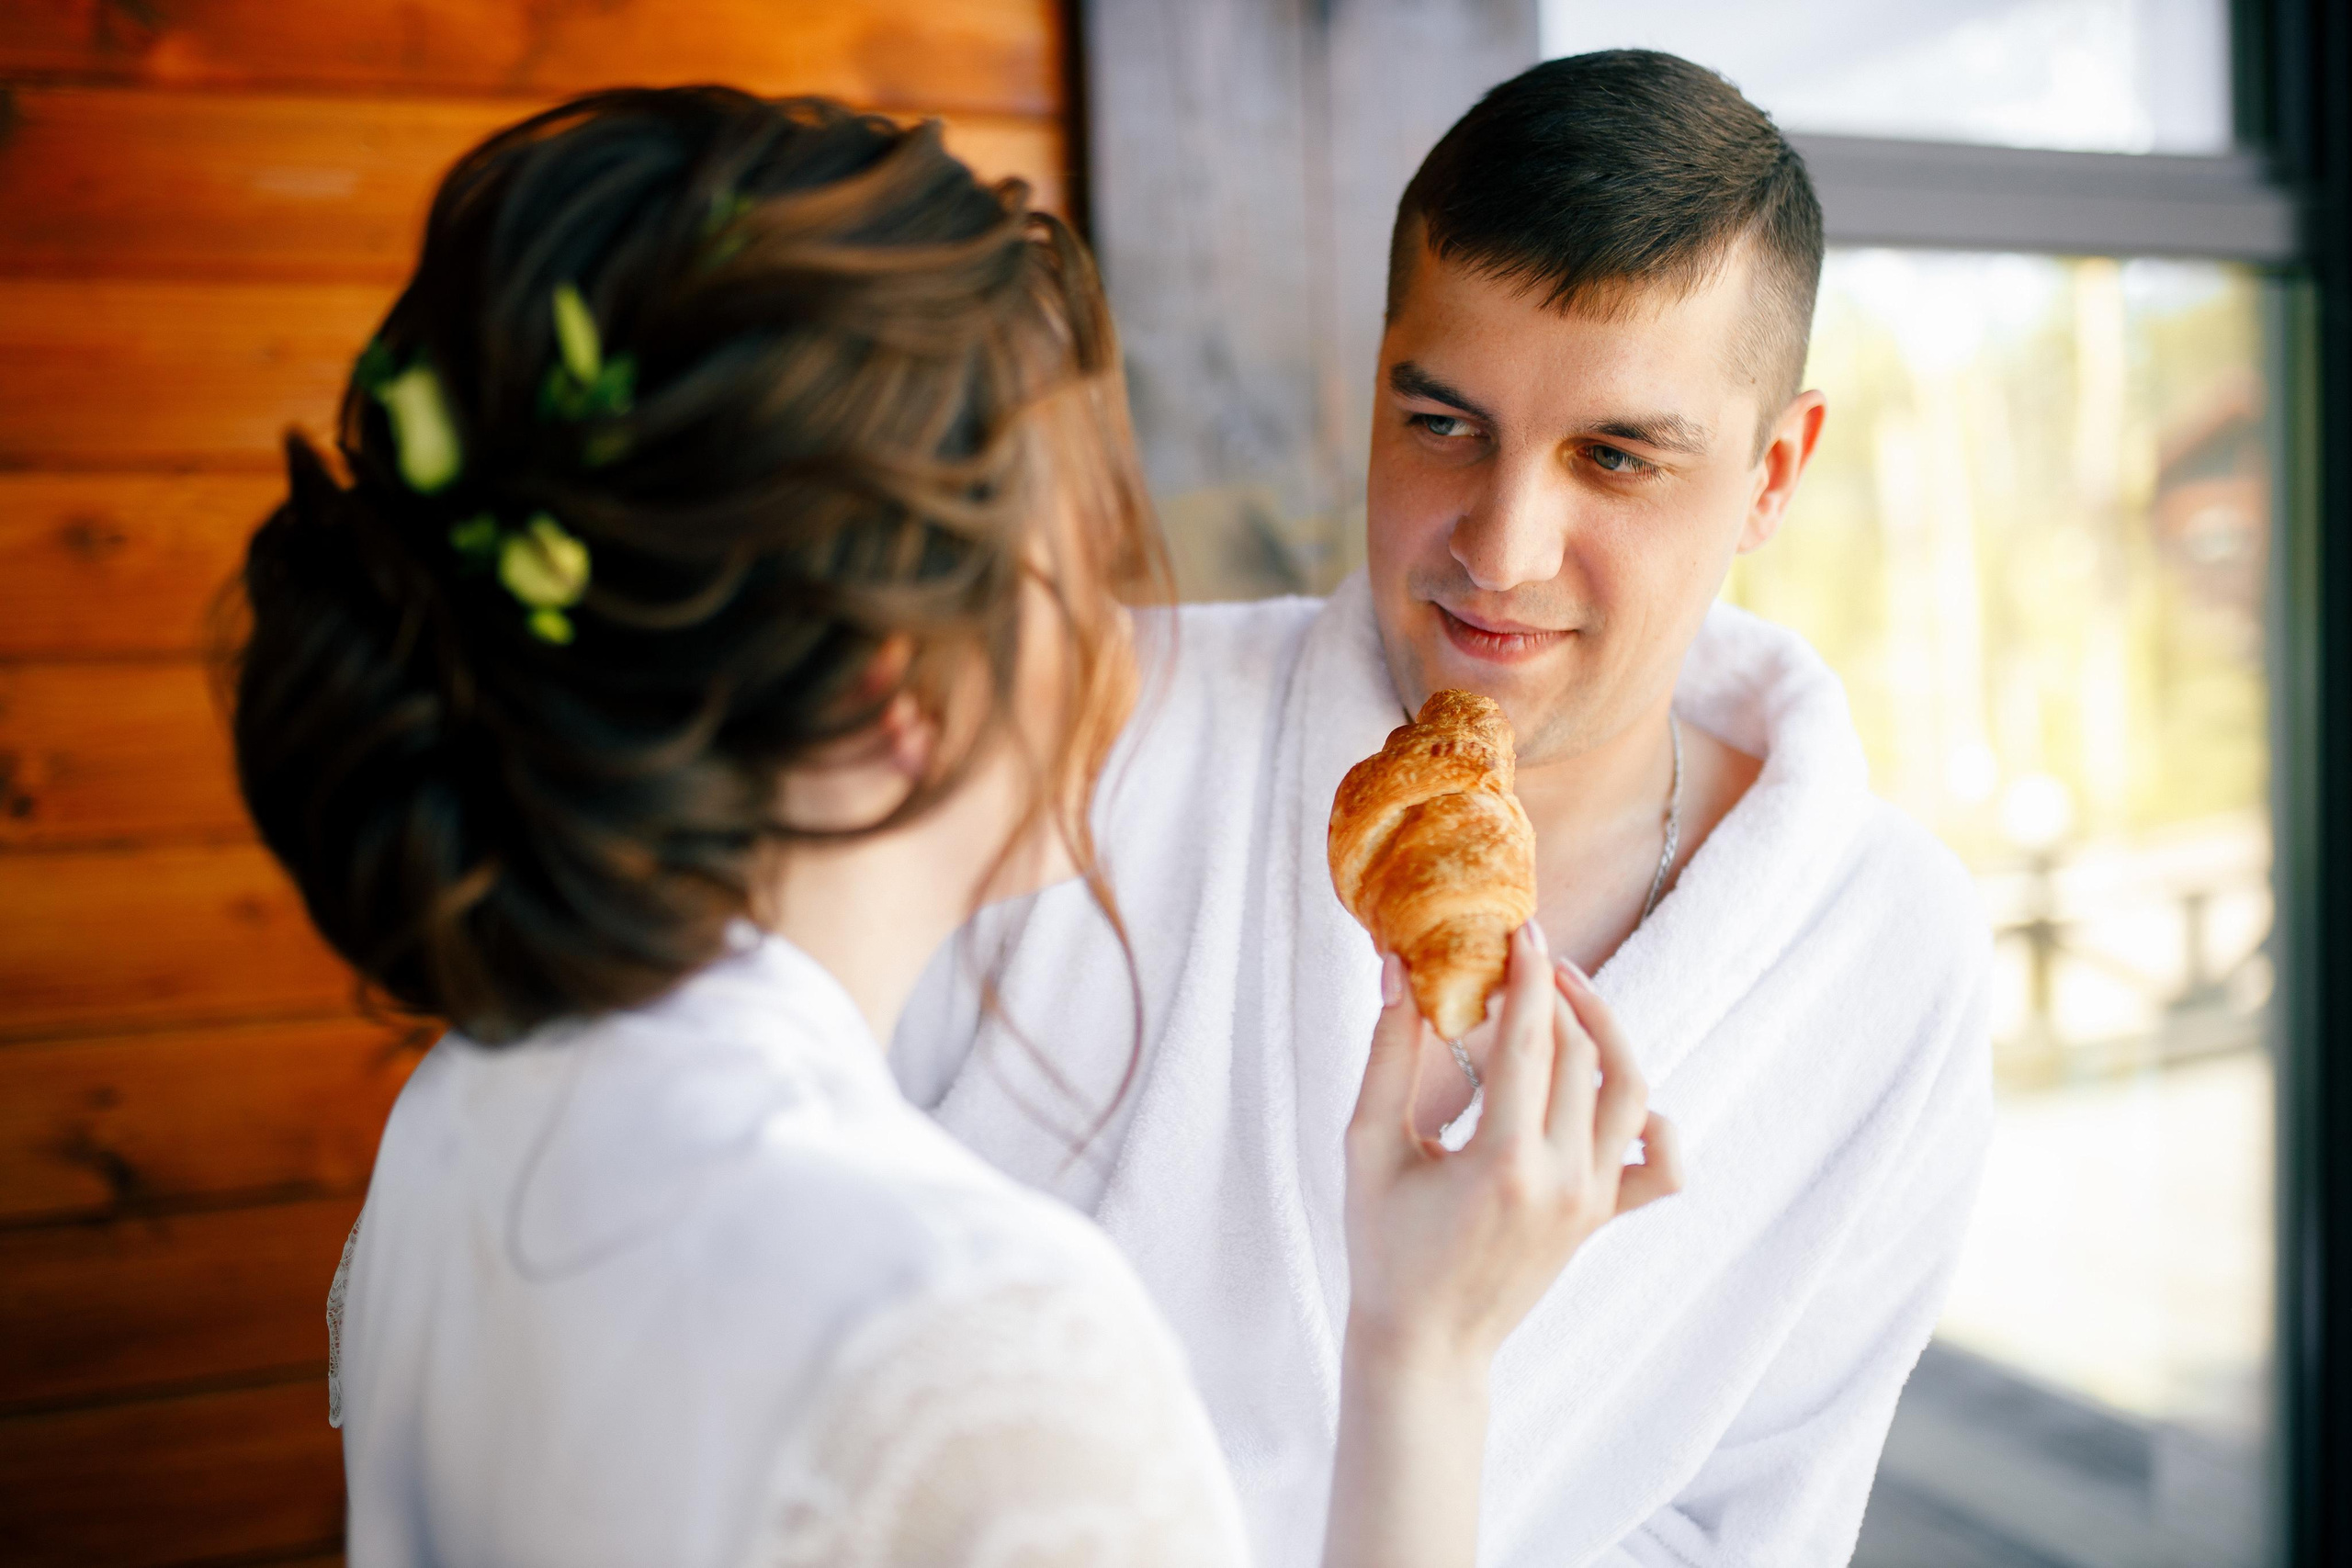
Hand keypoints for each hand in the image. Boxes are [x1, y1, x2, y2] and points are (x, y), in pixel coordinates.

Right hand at [1342, 922, 1682, 1375]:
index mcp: (1503, 1160)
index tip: (1520, 927)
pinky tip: (1615, 1092)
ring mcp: (1591, 1200)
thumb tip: (1396, 970)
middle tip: (1526, 959)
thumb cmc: (1383, 1246)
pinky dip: (1654, 1121)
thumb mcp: (1368, 1146)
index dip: (1529, 974)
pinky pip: (1660, 1165)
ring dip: (1608, 1033)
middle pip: (1582, 1054)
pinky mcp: (1602, 1217)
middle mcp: (1562, 1179)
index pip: (1532, 1039)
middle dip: (1558, 993)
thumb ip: (1387, 1054)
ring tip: (1569, 998)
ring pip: (1631, 1092)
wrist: (1426, 1342)